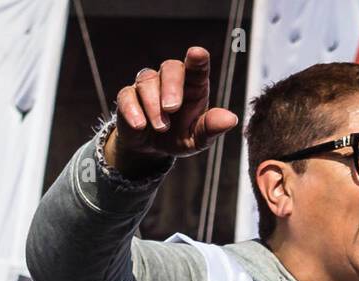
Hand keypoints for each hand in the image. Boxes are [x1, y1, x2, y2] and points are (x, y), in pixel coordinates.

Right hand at [106, 47, 238, 176]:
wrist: (151, 149)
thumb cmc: (179, 136)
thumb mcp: (197, 139)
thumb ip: (211, 129)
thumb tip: (231, 119)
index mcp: (193, 85)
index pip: (197, 67)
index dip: (197, 59)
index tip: (197, 53)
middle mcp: (171, 80)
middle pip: (170, 68)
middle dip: (171, 86)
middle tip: (172, 108)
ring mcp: (148, 85)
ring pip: (147, 81)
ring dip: (153, 105)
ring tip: (161, 127)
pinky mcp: (128, 96)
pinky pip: (127, 95)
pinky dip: (133, 110)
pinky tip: (140, 125)